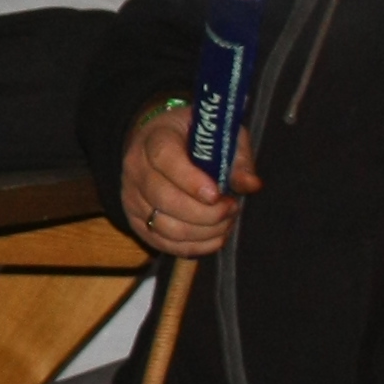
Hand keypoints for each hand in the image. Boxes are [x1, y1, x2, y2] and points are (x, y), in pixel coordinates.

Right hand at [120, 102, 254, 258]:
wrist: (158, 146)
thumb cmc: (194, 139)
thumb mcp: (220, 137)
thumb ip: (237, 160)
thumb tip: (251, 185)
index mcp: (155, 139)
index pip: (165, 159)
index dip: (191, 180)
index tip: (217, 194)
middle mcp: (137, 169)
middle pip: (164, 199)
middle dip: (205, 212)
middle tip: (231, 208)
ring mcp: (132, 197)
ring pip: (164, 226)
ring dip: (202, 232)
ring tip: (226, 221)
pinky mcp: (136, 221)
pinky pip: (163, 243)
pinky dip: (193, 246)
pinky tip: (214, 237)